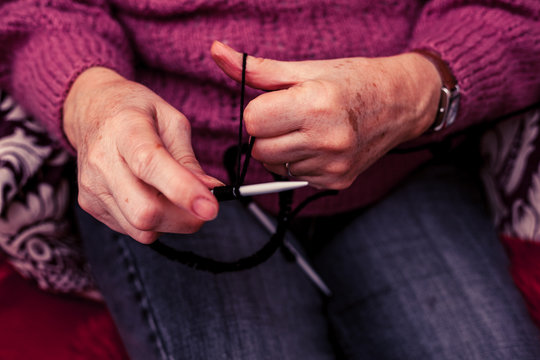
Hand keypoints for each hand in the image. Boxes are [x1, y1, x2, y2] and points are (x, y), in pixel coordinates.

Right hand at [63, 67, 221, 243]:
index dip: (183, 191)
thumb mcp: (172, 121)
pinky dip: (154, 222)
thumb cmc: (136, 113)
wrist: (92, 111)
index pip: (151, 165)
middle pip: (144, 211)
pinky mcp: (91, 205)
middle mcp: (103, 161)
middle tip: (203, 206)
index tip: (211, 208)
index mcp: (126, 130)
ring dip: (171, 222)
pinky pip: (132, 229)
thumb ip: (189, 159)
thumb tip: (210, 191)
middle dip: (184, 219)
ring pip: (141, 229)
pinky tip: (154, 198)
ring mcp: (93, 187)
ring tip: (175, 197)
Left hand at [211, 41, 440, 188]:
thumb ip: (255, 68)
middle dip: (266, 133)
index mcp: (316, 104)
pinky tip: (319, 146)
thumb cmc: (352, 80)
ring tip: (308, 130)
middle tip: (290, 117)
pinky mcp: (337, 181)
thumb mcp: (305, 69)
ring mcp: (333, 165)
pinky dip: (299, 163)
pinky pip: (294, 178)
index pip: (252, 122)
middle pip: (259, 149)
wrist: (400, 103)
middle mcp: (327, 139)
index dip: (259, 112)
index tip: (277, 103)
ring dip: (281, 150)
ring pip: (274, 167)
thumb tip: (216, 51)